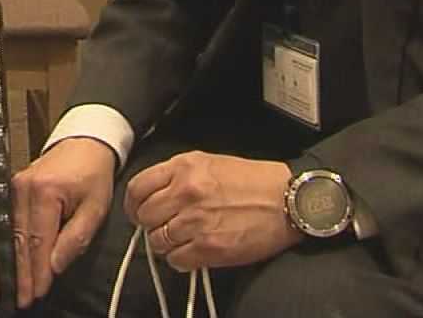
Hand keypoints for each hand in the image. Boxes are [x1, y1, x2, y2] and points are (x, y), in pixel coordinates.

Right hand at [11, 137, 117, 307]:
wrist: (84, 145)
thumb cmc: (92, 172)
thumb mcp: (95, 206)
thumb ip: (76, 238)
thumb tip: (56, 265)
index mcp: (44, 190)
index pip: (38, 240)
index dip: (37, 270)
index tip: (36, 291)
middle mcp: (22, 188)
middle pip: (17, 240)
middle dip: (19, 273)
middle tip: (20, 298)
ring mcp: (13, 189)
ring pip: (5, 234)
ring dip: (6, 264)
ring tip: (7, 288)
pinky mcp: (11, 192)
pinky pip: (4, 225)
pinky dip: (2, 247)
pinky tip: (2, 265)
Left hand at [126, 152, 300, 271]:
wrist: (288, 199)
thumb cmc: (252, 180)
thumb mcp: (209, 162)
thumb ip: (177, 176)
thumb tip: (153, 196)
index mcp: (184, 167)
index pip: (137, 188)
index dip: (134, 204)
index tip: (139, 211)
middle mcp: (187, 192)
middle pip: (144, 216)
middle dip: (150, 224)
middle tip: (163, 226)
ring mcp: (197, 221)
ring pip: (158, 241)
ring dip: (166, 243)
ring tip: (183, 239)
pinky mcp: (210, 248)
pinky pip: (177, 260)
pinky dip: (181, 259)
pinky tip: (193, 251)